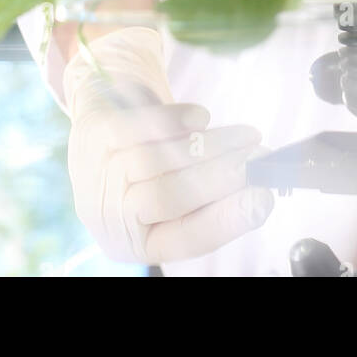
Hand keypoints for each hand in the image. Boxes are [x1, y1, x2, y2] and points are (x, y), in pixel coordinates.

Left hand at [64, 27, 272, 262]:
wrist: (102, 115)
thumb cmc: (148, 163)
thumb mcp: (173, 190)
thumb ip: (210, 198)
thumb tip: (261, 193)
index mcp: (135, 242)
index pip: (184, 239)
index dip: (226, 220)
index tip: (263, 199)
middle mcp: (110, 215)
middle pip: (169, 198)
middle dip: (221, 178)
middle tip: (261, 162)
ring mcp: (96, 173)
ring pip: (156, 162)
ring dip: (209, 147)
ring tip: (246, 137)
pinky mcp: (92, 134)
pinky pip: (135, 129)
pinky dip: (172, 123)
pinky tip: (202, 118)